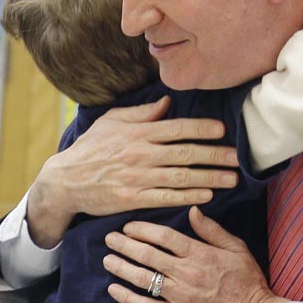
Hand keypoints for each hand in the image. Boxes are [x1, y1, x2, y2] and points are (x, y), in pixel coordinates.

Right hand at [27, 98, 239, 247]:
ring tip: (231, 179)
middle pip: (186, 153)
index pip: (177, 128)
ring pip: (180, 177)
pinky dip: (187, 196)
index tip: (222, 130)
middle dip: (215, 155)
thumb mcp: (111, 121)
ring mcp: (137, 177)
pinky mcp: (132, 198)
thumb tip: (166, 103)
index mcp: (137, 132)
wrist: (65, 181)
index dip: (202, 129)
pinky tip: (206, 195)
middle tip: (238, 158)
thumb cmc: (90, 148)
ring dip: (209, 178)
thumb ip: (140, 113)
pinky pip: (166, 197)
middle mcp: (140, 154)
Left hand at [102, 206, 287, 302]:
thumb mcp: (237, 249)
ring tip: (107, 260)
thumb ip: (212, 230)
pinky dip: (128, 298)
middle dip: (124, 245)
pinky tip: (113, 290)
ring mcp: (180, 296)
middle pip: (147, 255)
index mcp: (200, 254)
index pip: (164, 236)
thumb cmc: (248, 282)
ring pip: (143, 278)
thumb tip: (193, 210)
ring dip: (121, 268)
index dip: (142, 230)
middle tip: (109, 239)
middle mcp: (186, 273)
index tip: (128, 226)